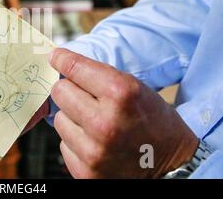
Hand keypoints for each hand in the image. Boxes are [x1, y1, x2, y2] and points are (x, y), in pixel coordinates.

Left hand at [49, 48, 197, 177]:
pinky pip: (63, 144)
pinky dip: (75, 141)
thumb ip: (99, 75)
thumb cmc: (153, 121)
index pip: (74, 68)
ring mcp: (94, 151)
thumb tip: (61, 63)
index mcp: (121, 94)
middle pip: (59, 92)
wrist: (172, 165)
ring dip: (72, 118)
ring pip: (59, 119)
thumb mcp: (136, 88)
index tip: (56, 57)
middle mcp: (104, 123)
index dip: (62, 59)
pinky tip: (95, 143)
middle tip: (83, 96)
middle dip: (69, 90)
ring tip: (94, 124)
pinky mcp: (86, 171)